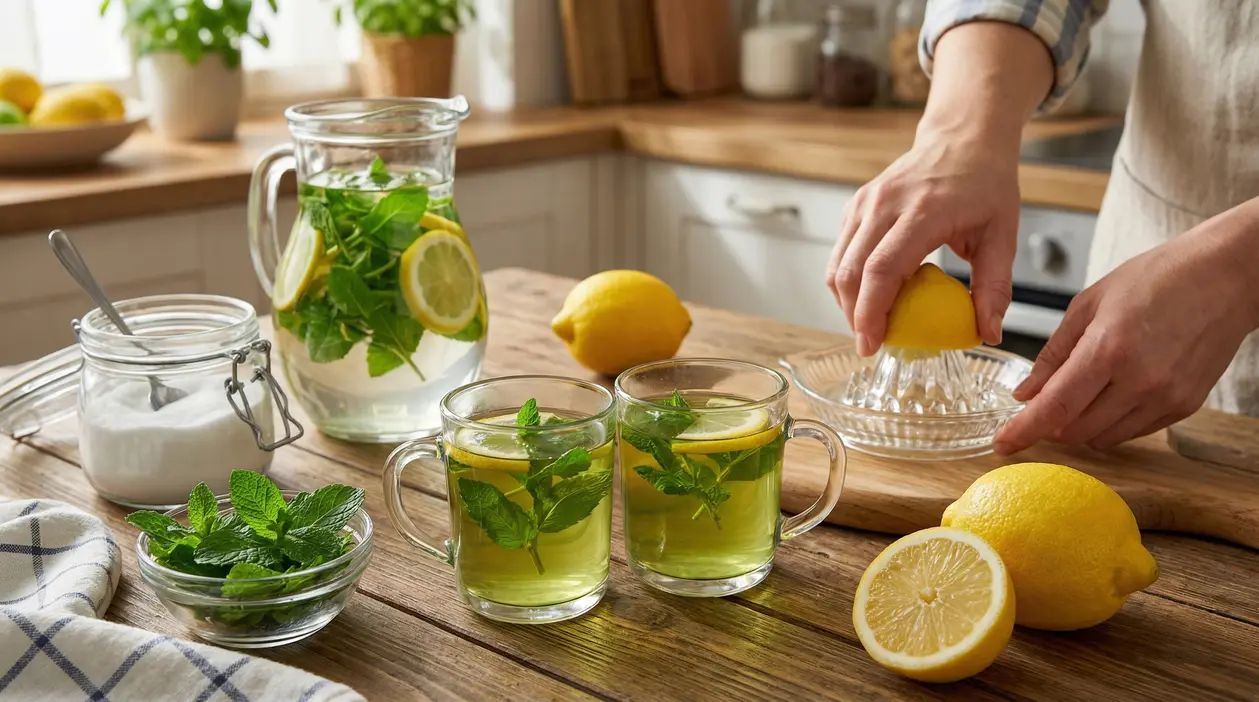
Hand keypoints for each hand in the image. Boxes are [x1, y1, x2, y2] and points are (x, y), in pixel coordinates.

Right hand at [825, 132, 1020, 354]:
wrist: (963, 138)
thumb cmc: (985, 185)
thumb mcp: (1002, 235)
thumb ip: (995, 286)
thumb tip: (988, 332)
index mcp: (923, 211)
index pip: (882, 268)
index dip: (871, 311)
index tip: (872, 344)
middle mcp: (885, 204)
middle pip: (850, 271)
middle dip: (854, 316)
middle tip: (872, 344)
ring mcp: (865, 202)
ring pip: (837, 264)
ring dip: (847, 301)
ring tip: (871, 323)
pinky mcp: (856, 205)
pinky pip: (840, 252)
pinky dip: (849, 281)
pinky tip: (872, 294)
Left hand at [994, 213, 1258, 452]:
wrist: (1227, 276)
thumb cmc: (1158, 278)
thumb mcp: (1090, 304)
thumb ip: (1054, 354)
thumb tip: (1025, 393)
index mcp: (1108, 349)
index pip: (1055, 407)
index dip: (1024, 431)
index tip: (1002, 444)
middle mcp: (1139, 381)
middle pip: (1075, 430)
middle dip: (1049, 425)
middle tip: (1042, 404)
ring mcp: (1165, 397)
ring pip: (1103, 438)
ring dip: (1080, 426)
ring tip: (1082, 392)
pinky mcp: (1185, 405)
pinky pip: (1134, 431)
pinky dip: (1112, 422)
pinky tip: (1113, 393)